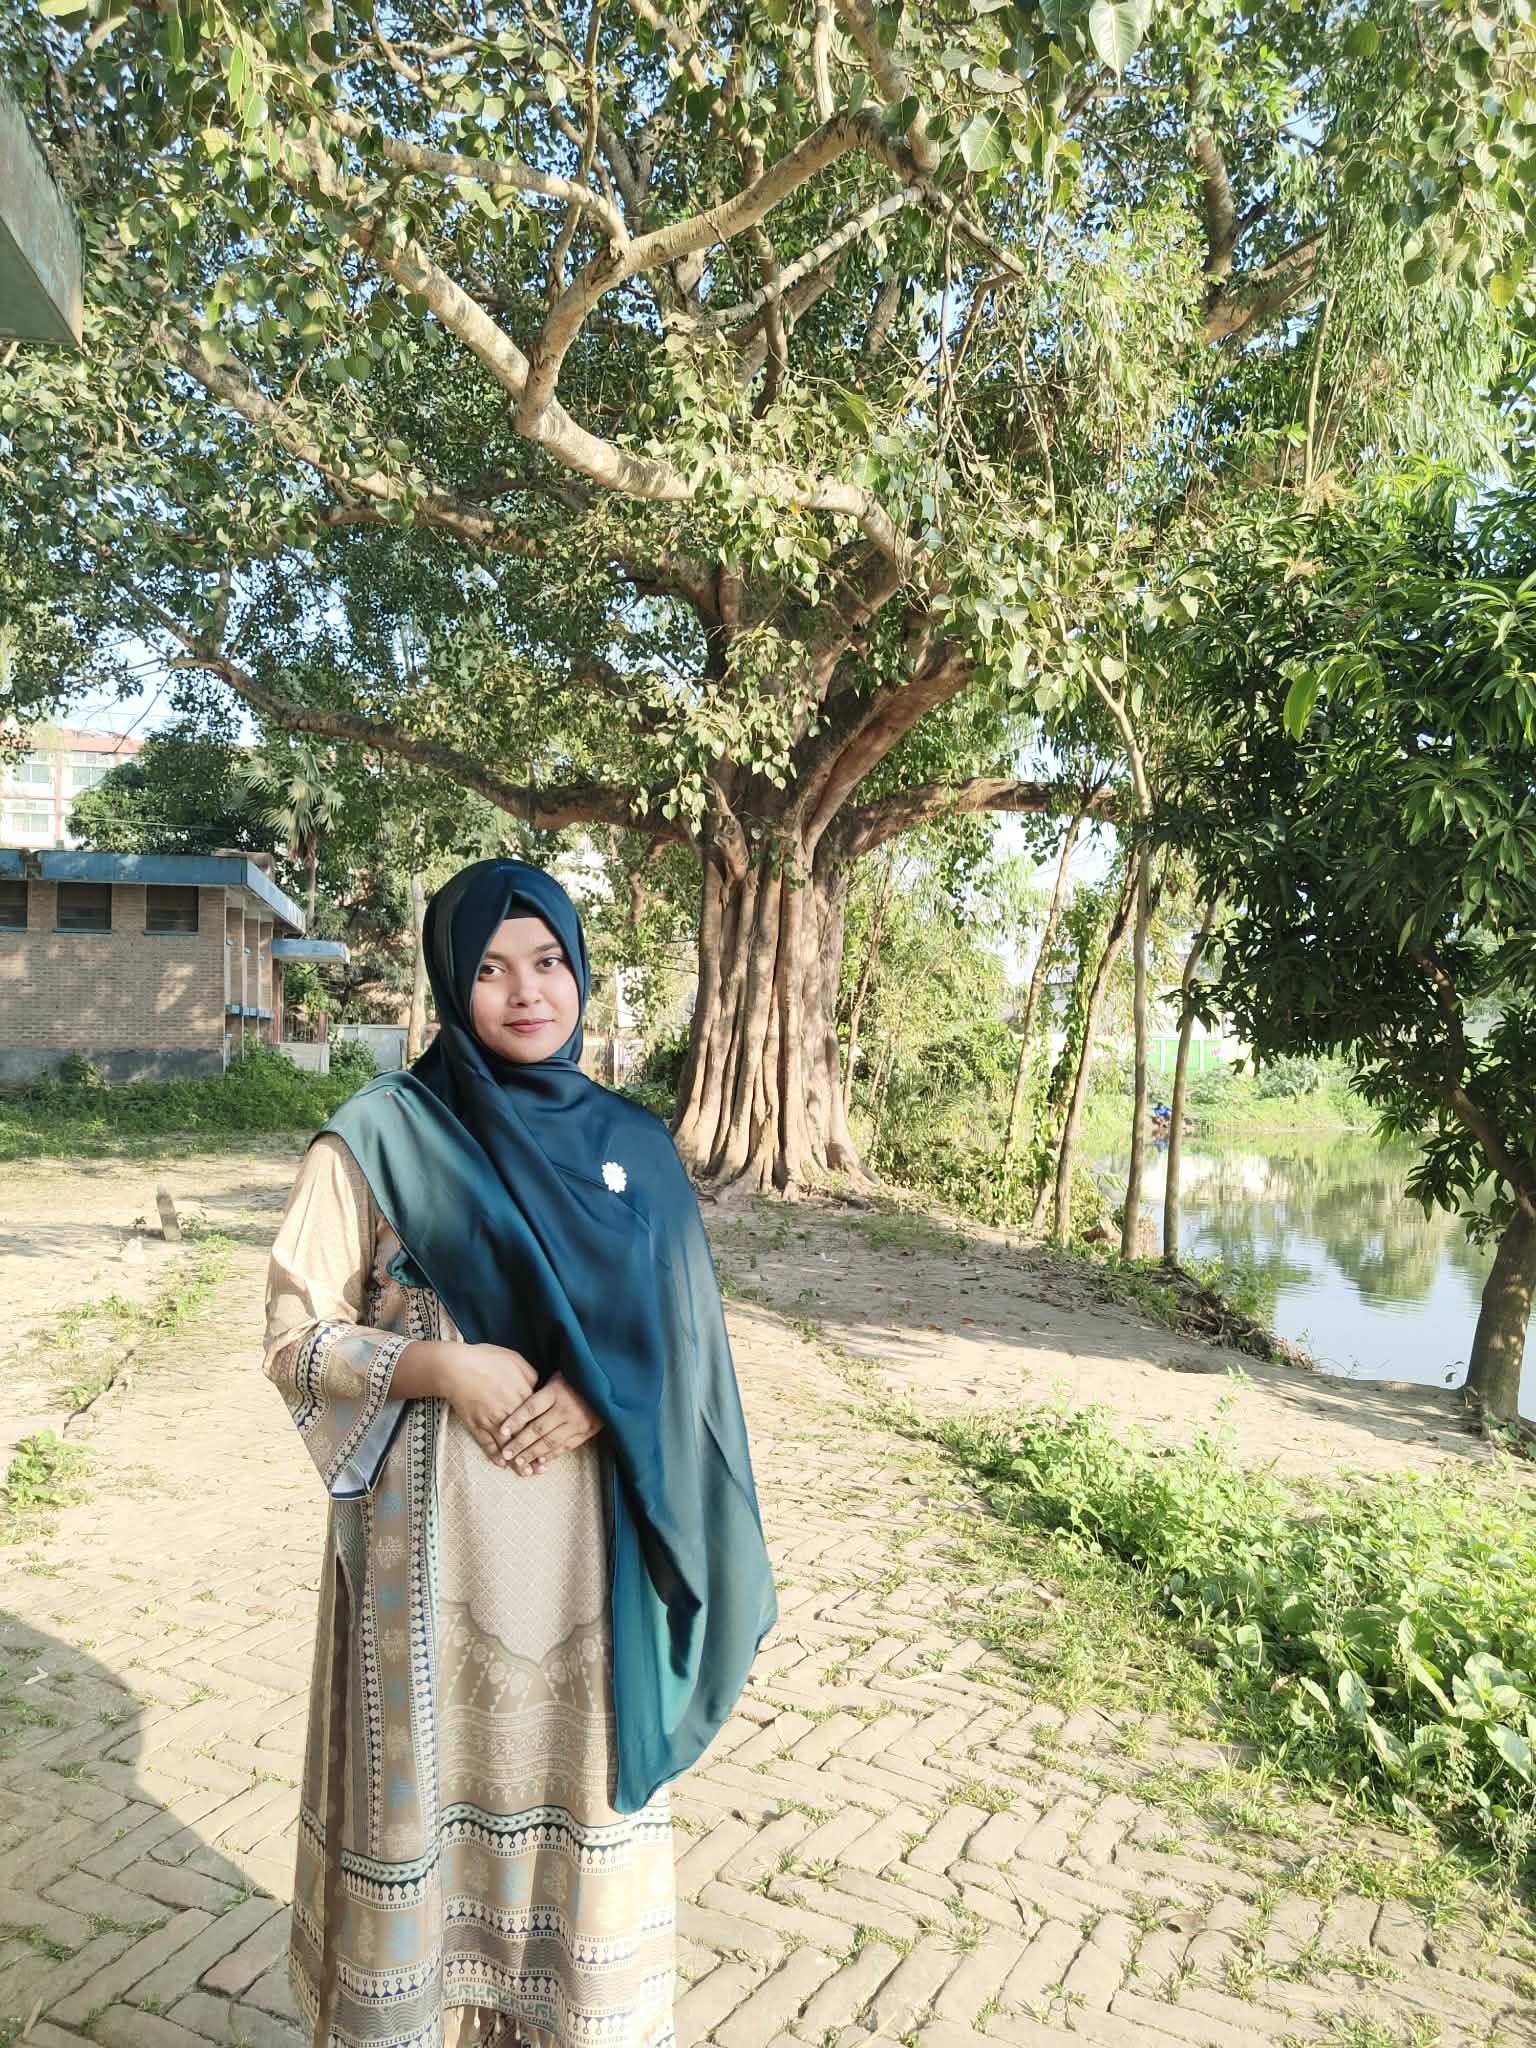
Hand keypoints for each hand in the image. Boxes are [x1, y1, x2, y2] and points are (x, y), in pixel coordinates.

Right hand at [439, 1342, 538, 1464]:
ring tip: (526, 1474)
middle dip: (533, 1455)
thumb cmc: (487, 1360)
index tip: (552, 1446)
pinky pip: (486, 1443)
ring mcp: (492, 1421)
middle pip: (525, 1437)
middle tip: (542, 1469)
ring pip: (507, 1445)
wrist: (457, 1367)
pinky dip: (494, 1455)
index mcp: (522, 1397)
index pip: (537, 1420)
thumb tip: (537, 1386)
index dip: (544, 1434)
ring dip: (517, 1461)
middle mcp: (509, 1413)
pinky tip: (501, 1464)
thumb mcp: (516, 1360)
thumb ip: (531, 1376)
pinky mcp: (476, 1425)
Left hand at [497, 1375, 602, 1475]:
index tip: (502, 1431)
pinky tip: (540, 1460)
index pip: (531, 1408)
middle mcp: (566, 1408)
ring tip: (518, 1462)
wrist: (610, 1382)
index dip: (515, 1420)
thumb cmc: (578, 1377)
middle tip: (506, 1454)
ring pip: (550, 1441)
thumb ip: (542, 1390)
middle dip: (520, 1443)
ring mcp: (577, 1422)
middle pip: (538, 1429)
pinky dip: (552, 1455)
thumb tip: (518, 1401)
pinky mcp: (586, 1432)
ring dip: (532, 1453)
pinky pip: (565, 1446)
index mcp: (557, 1391)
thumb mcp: (559, 1376)